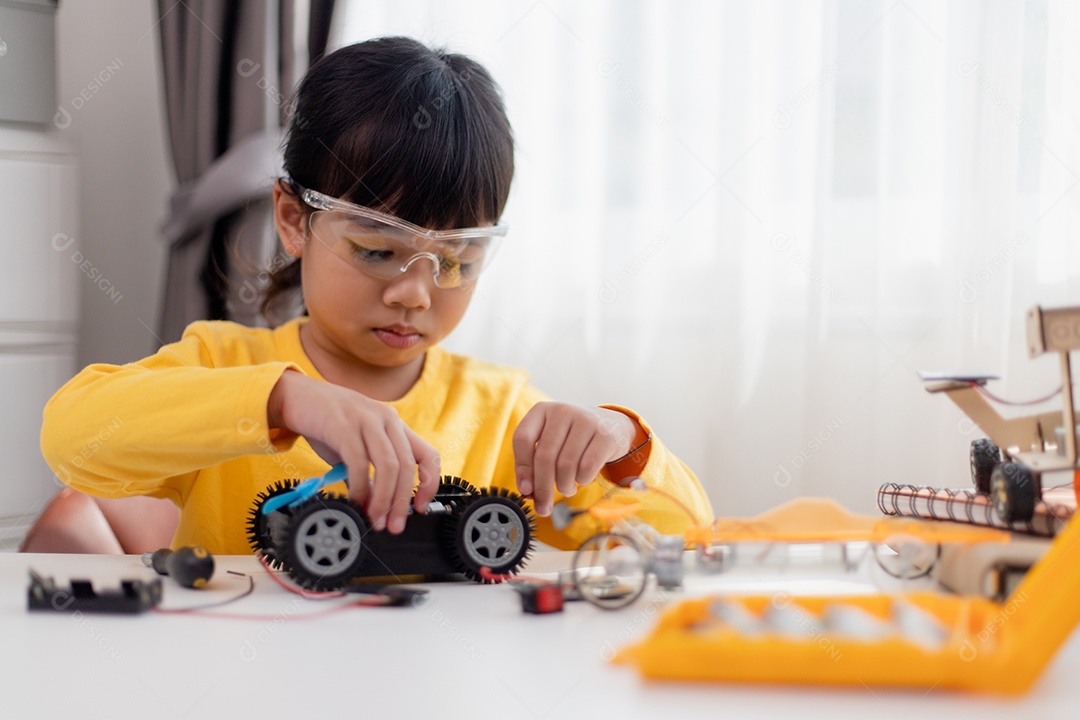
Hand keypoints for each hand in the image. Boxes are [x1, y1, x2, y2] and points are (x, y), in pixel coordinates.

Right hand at [267, 370, 439, 533]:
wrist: (297, 396)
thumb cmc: (328, 424)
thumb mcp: (356, 448)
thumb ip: (369, 476)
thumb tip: (377, 506)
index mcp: (395, 425)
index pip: (428, 455)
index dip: (430, 484)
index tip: (420, 508)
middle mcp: (387, 420)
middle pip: (408, 465)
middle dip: (402, 501)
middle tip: (393, 526)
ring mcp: (367, 420)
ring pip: (389, 465)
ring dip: (384, 499)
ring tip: (375, 519)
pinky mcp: (344, 425)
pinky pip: (359, 462)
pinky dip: (360, 487)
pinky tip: (355, 501)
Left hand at [512, 403, 636, 515]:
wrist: (609, 425)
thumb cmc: (572, 439)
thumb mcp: (550, 443)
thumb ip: (534, 464)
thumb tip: (527, 492)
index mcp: (541, 410)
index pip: (523, 439)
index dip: (522, 468)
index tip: (525, 489)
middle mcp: (562, 411)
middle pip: (544, 456)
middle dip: (542, 488)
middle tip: (543, 507)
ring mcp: (585, 420)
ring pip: (565, 465)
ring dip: (564, 486)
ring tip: (566, 488)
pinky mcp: (605, 435)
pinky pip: (587, 467)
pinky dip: (582, 481)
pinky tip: (582, 479)